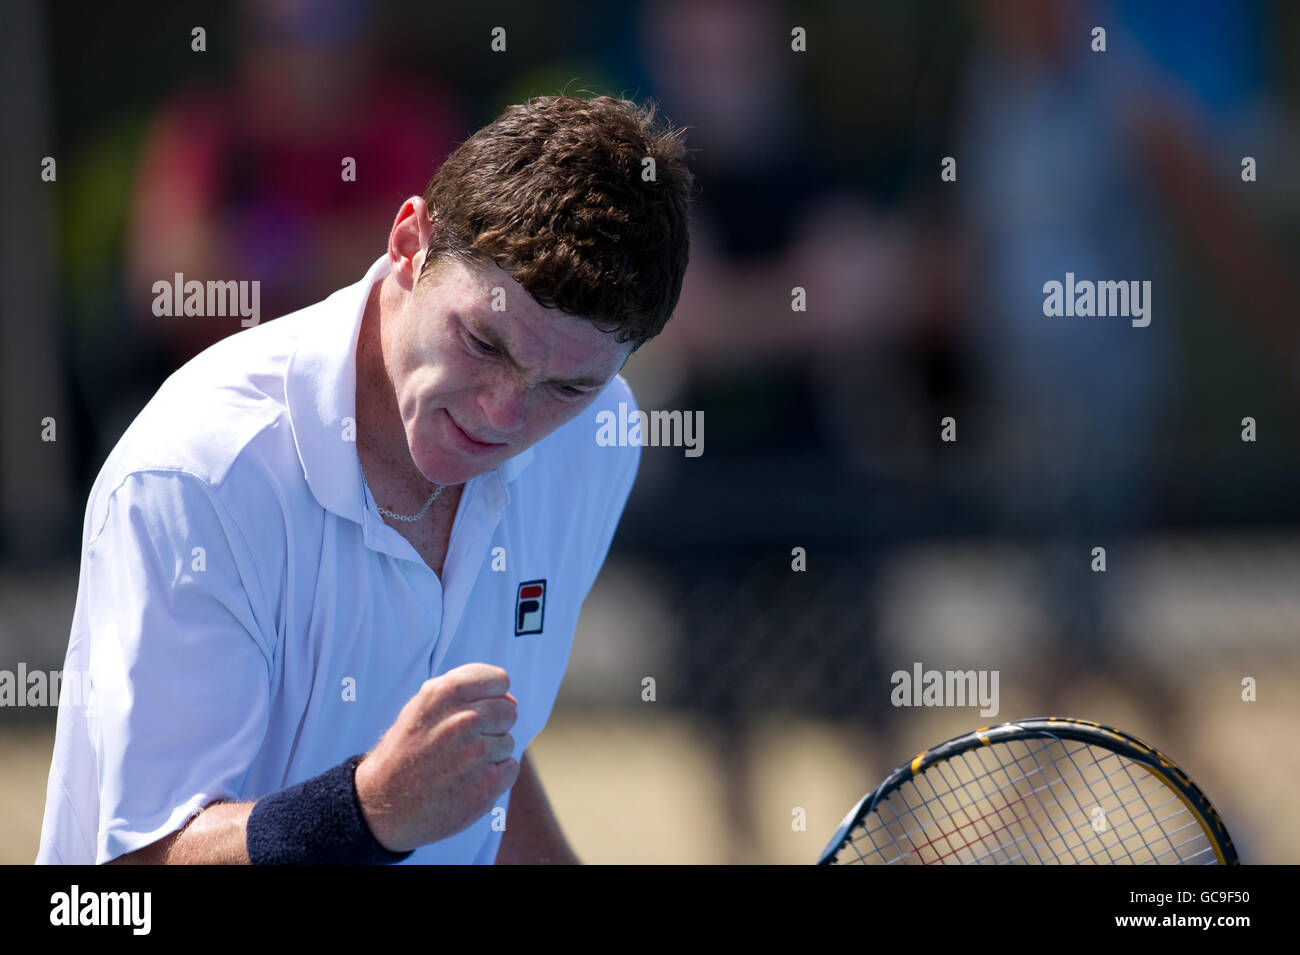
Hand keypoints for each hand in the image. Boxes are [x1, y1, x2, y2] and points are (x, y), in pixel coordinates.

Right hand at [354, 663, 518, 851]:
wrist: (383, 803)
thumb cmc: (406, 751)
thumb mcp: (422, 707)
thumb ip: (464, 693)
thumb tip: (512, 698)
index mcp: (446, 693)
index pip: (500, 680)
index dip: (493, 695)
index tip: (478, 710)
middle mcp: (464, 719)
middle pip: (509, 711)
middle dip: (493, 725)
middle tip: (463, 744)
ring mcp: (477, 753)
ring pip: (507, 742)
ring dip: (490, 754)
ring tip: (457, 765)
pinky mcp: (487, 785)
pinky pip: (510, 768)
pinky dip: (494, 778)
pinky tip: (466, 783)